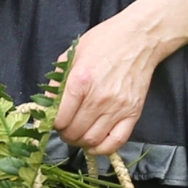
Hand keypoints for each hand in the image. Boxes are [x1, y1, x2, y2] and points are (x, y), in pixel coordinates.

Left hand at [53, 4, 179, 159]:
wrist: (140, 38)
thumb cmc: (106, 41)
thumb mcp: (74, 53)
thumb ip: (58, 79)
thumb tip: (48, 103)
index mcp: (80, 81)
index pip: (60, 118)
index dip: (52, 123)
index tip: (53, 120)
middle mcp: (98, 98)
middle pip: (74, 132)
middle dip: (65, 134)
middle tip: (65, 128)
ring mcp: (117, 108)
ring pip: (92, 140)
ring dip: (81, 142)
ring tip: (78, 134)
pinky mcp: (133, 113)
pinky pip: (116, 142)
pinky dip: (103, 149)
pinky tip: (95, 143)